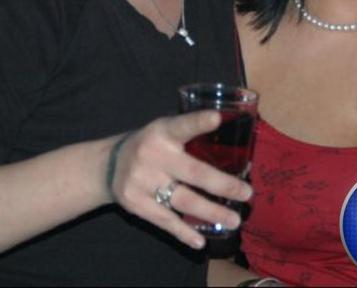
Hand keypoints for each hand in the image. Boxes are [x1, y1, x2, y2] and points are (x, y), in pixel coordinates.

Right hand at [107, 110, 251, 249]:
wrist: (109, 164)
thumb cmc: (152, 144)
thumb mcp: (166, 130)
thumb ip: (192, 137)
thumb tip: (238, 153)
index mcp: (163, 131)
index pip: (183, 125)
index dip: (199, 122)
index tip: (217, 118)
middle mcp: (152, 155)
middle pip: (193, 172)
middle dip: (223, 185)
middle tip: (247, 193)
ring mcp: (142, 181)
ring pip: (183, 200)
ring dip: (211, 212)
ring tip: (234, 220)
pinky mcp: (135, 204)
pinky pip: (165, 221)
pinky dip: (184, 232)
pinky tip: (201, 240)